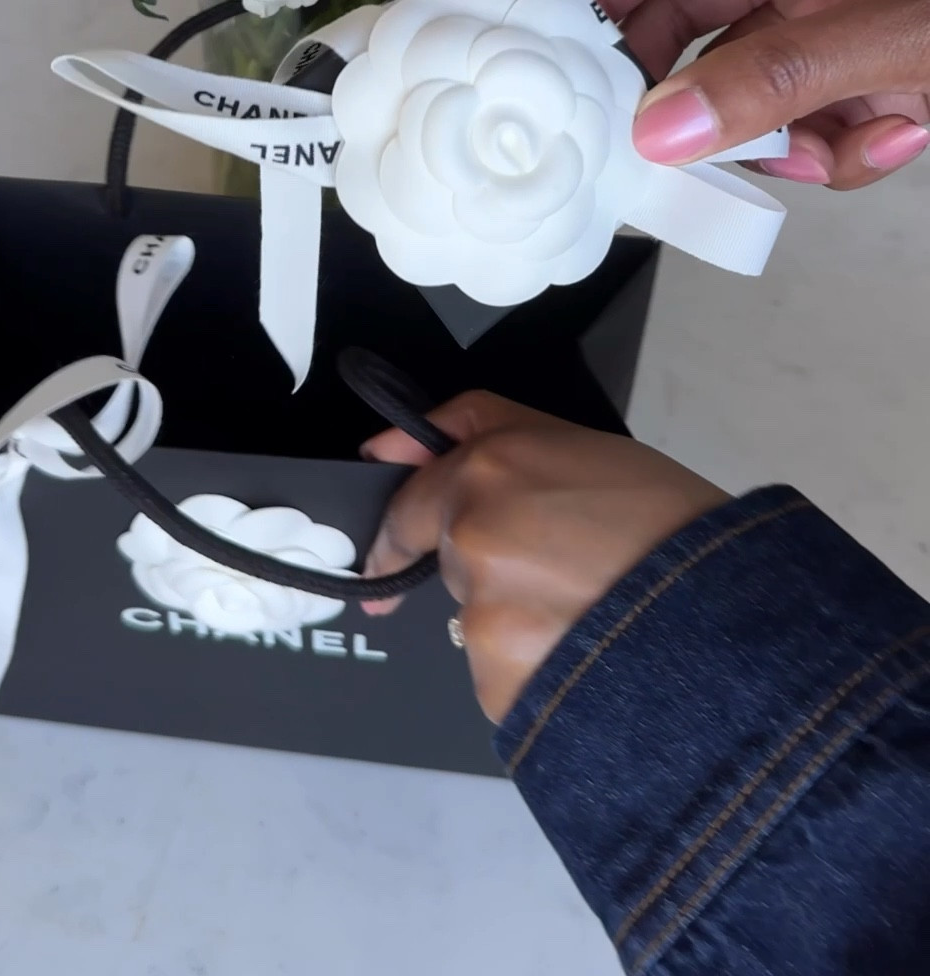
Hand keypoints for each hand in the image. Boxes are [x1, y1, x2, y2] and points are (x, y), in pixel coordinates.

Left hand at [360, 392, 724, 723]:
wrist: (732, 620)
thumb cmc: (671, 521)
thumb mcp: (579, 443)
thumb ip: (477, 430)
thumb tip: (384, 447)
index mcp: (489, 471)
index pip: (407, 506)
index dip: (401, 531)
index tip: (393, 554)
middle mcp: (475, 540)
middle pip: (453, 566)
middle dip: (492, 572)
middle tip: (568, 576)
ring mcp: (485, 620)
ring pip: (482, 626)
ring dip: (520, 626)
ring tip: (596, 620)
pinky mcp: (503, 687)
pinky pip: (505, 680)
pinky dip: (538, 674)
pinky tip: (592, 660)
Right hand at [581, 0, 929, 190]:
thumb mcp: (898, 28)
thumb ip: (780, 77)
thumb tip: (660, 129)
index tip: (561, 53)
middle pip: (705, 25)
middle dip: (688, 89)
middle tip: (656, 144)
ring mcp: (850, 30)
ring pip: (762, 96)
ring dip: (785, 138)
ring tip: (821, 152)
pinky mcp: (885, 83)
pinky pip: (824, 131)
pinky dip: (847, 152)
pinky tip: (901, 137)